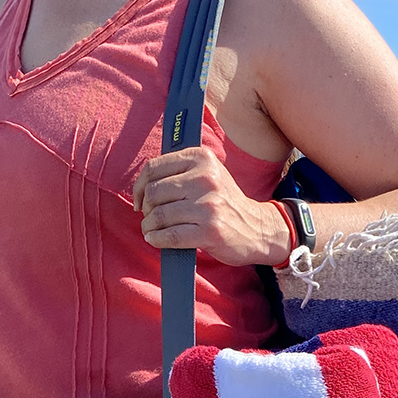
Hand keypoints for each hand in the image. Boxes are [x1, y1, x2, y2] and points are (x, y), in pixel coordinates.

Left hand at [132, 146, 290, 266]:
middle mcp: (206, 178)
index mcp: (202, 158)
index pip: (154, 168)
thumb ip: (180, 171)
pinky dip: (157, 239)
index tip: (139, 199)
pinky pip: (170, 236)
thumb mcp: (209, 174)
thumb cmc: (224, 202)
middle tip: (149, 217)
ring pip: (159, 215)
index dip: (139, 186)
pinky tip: (156, 239)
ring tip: (151, 230)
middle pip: (154, 193)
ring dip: (149, 226)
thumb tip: (142, 183)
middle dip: (146, 208)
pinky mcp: (210, 231)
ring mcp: (208, 205)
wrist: (258, 228)